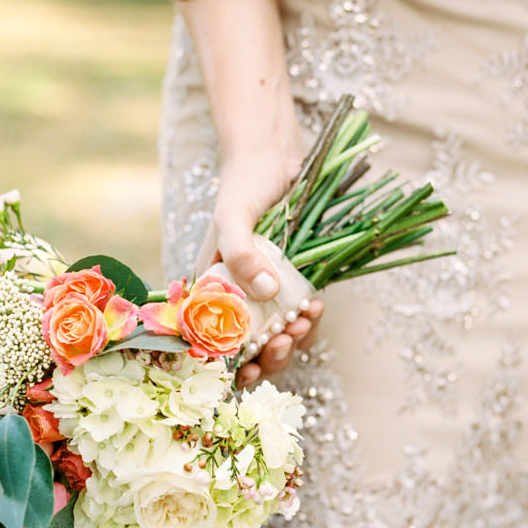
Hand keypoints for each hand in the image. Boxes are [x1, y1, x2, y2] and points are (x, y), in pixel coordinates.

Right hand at [195, 145, 323, 385]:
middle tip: (285, 340)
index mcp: (210, 288)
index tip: (248, 371)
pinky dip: (310, 317)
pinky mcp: (293, 281)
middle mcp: (236, 295)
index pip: (212, 341)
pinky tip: (317, 305)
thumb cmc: (242, 184)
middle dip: (268, 354)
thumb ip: (241, 252)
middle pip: (249, 347)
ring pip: (278, 335)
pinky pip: (301, 313)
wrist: (274, 156)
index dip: (229, 365)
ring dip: (292, 339)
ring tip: (304, 322)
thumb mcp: (233, 217)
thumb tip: (265, 292)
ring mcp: (266, 290)